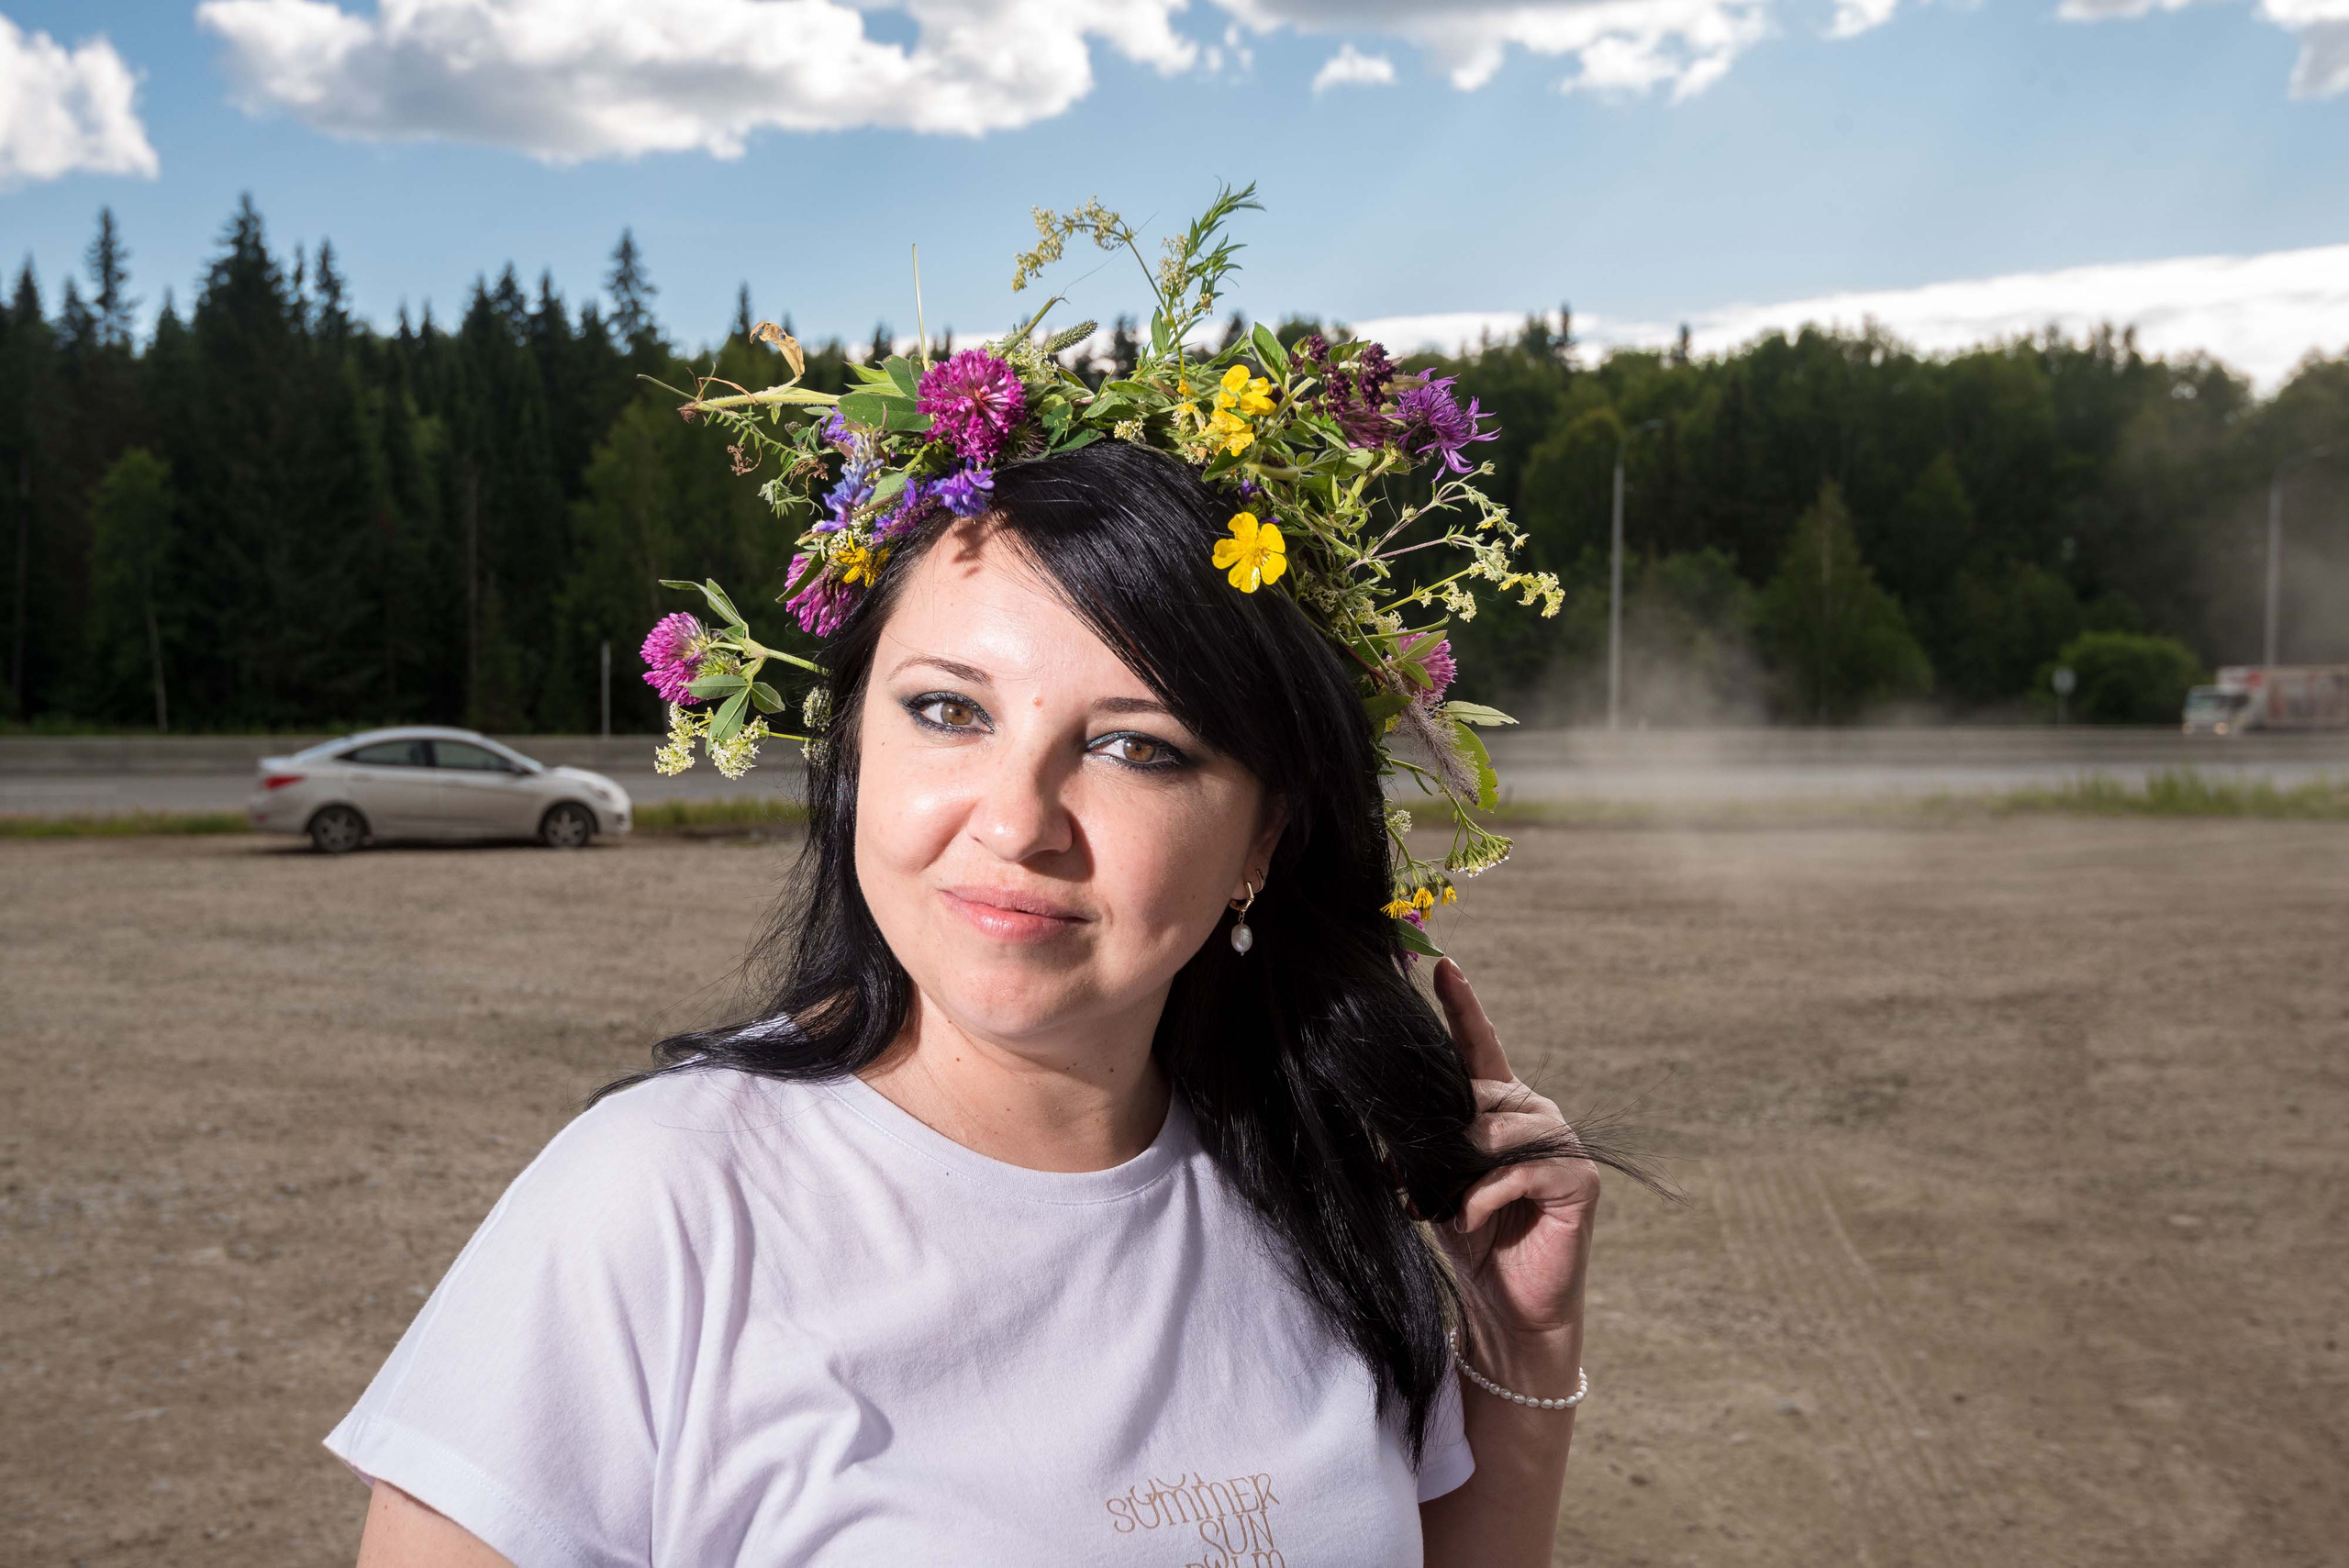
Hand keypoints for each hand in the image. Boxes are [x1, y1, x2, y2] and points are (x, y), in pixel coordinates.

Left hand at [1433, 957, 1599, 1346]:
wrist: (1504, 1306)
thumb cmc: (1468, 1239)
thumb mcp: (1433, 1181)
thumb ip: (1420, 1142)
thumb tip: (1388, 1115)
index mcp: (1500, 1109)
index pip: (1480, 1048)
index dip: (1463, 1006)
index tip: (1443, 966)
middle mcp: (1535, 1116)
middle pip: (1483, 1091)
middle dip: (1444, 1132)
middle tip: (1413, 1180)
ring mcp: (1561, 1145)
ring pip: (1501, 1126)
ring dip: (1461, 1166)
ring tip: (1439, 1201)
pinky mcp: (1577, 1180)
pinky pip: (1520, 1168)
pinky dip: (1485, 1194)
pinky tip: (1467, 1217)